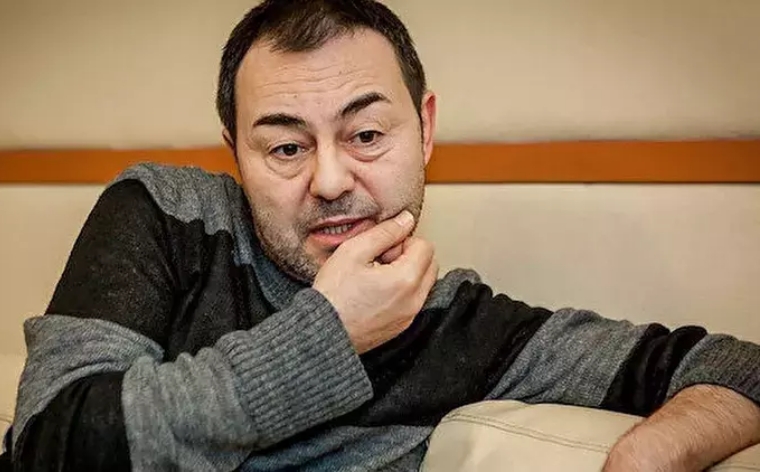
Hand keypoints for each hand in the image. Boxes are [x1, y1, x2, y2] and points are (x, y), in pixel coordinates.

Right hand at [313, 210, 438, 353]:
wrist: (323, 331)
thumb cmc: (333, 294)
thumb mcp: (353, 251)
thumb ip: (385, 232)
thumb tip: (406, 220)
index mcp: (406, 279)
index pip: (425, 246)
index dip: (402, 241)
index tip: (382, 250)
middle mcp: (414, 300)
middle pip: (430, 264)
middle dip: (409, 257)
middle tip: (381, 261)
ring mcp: (409, 316)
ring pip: (424, 283)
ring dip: (407, 274)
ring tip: (376, 278)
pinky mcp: (401, 327)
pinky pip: (413, 301)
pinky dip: (402, 292)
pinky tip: (375, 293)